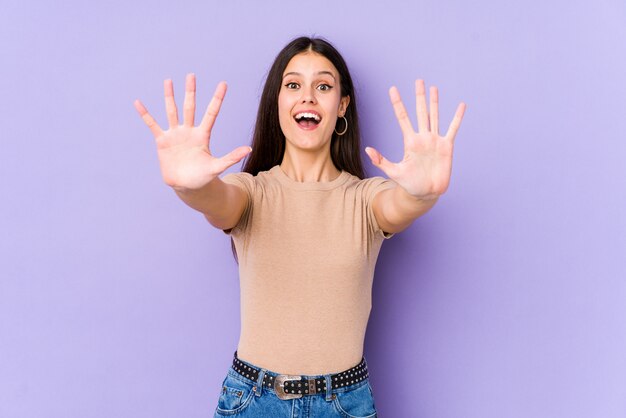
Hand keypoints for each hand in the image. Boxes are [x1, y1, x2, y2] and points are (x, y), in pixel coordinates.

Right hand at [133, 74, 251, 190]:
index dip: (217, 99)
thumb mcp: (217, 166)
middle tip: (191, 75)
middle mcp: (189, 131)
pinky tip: (138, 103)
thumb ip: (232, 157)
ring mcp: (175, 135)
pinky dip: (145, 114)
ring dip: (170, 97)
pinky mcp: (162, 141)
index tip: (223, 84)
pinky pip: (152, 125)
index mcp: (203, 135)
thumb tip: (249, 149)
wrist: (187, 186)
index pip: (211, 113)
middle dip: (191, 92)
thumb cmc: (203, 177)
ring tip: (169, 81)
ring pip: (172, 111)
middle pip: (190, 107)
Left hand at [365, 79, 465, 199]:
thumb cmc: (409, 184)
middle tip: (418, 81)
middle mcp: (422, 137)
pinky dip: (457, 118)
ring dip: (435, 103)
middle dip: (419, 97)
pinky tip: (461, 106)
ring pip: (435, 116)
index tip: (393, 89)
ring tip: (434, 88)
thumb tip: (367, 149)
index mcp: (409, 141)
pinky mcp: (446, 147)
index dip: (398, 103)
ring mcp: (435, 140)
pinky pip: (453, 129)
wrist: (425, 193)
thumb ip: (381, 160)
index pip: (402, 117)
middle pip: (420, 112)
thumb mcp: (393, 172)